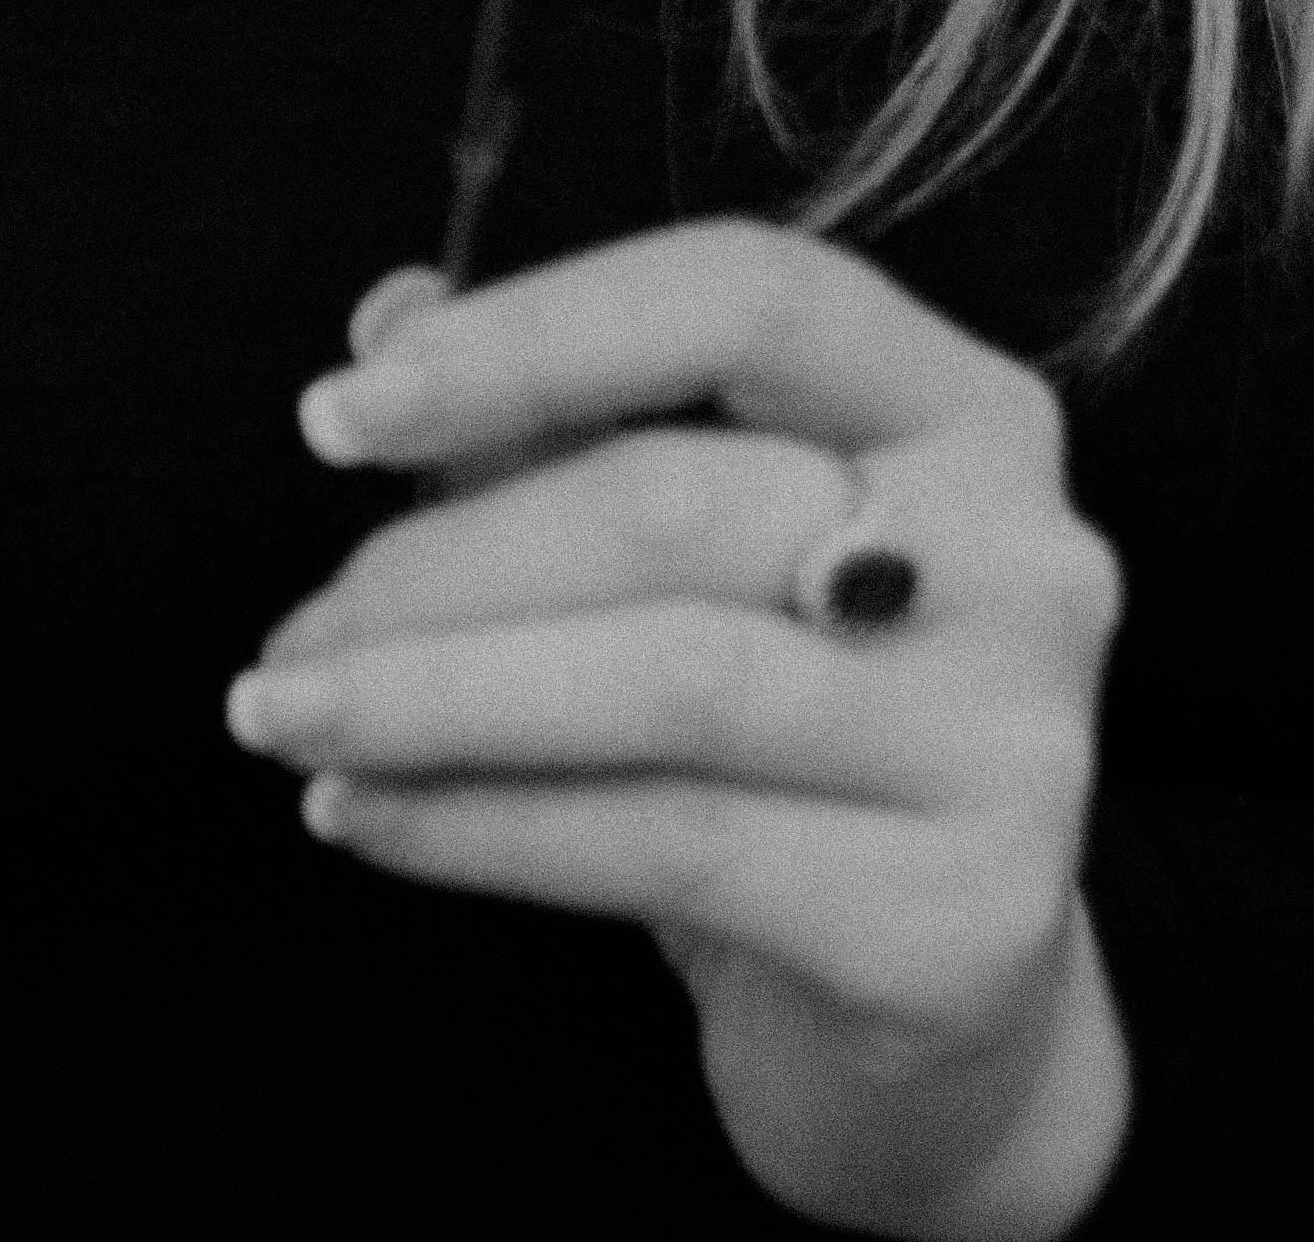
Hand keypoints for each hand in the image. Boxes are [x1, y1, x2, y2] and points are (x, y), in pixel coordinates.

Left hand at [227, 220, 1135, 1240]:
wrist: (938, 1014)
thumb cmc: (786, 744)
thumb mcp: (684, 562)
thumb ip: (552, 422)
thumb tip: (386, 318)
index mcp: (968, 413)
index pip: (750, 298)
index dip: (534, 336)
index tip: (338, 414)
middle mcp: (1027, 559)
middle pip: (681, 505)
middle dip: (436, 570)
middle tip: (285, 645)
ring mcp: (1016, 744)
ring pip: (669, 682)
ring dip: (428, 699)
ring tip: (288, 724)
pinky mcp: (966, 919)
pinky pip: (674, 845)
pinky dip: (482, 827)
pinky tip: (367, 820)